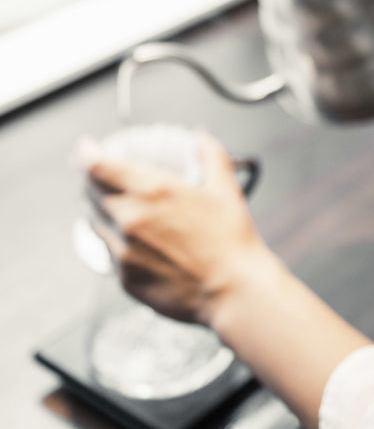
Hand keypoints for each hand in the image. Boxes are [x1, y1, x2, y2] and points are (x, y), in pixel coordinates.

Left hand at [81, 132, 269, 326]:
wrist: (233, 291)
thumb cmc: (231, 242)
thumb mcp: (226, 189)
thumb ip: (211, 155)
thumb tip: (202, 138)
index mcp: (153, 191)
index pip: (98, 166)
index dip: (86, 154)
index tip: (86, 149)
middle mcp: (130, 219)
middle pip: (91, 192)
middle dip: (93, 180)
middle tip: (102, 176)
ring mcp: (124, 251)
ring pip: (96, 223)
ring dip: (101, 210)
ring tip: (117, 208)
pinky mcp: (125, 278)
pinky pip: (109, 252)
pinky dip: (115, 241)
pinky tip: (134, 241)